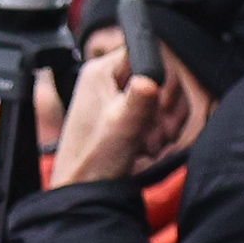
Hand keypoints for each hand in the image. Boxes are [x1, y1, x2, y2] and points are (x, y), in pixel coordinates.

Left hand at [30, 27, 200, 187]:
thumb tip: (151, 78)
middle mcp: (101, 78)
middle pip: (150, 75)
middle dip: (161, 106)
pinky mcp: (112, 114)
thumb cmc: (95, 161)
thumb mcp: (123, 126)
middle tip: (156, 133)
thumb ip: (140, 99)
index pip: (144, 51)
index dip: (161, 76)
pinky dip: (149, 130)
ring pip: (150, 97)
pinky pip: (142, 113)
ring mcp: (106, 96)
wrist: (82, 191)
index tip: (160, 103)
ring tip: (147, 144)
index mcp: (99, 70)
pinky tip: (143, 148)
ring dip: (157, 122)